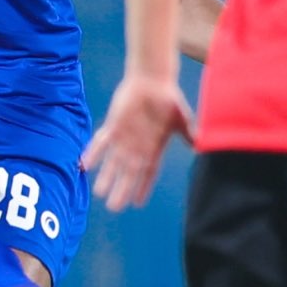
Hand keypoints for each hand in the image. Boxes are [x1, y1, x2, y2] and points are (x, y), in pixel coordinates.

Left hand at [83, 73, 195, 211]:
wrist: (152, 79)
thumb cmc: (168, 97)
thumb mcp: (181, 117)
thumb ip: (189, 132)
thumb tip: (201, 144)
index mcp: (154, 147)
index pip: (148, 172)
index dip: (143, 187)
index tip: (137, 203)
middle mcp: (137, 146)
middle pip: (128, 173)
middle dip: (122, 189)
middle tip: (114, 207)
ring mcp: (124, 137)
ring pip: (113, 162)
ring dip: (106, 176)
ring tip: (99, 192)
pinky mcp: (113, 125)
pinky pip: (101, 142)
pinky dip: (94, 153)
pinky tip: (85, 164)